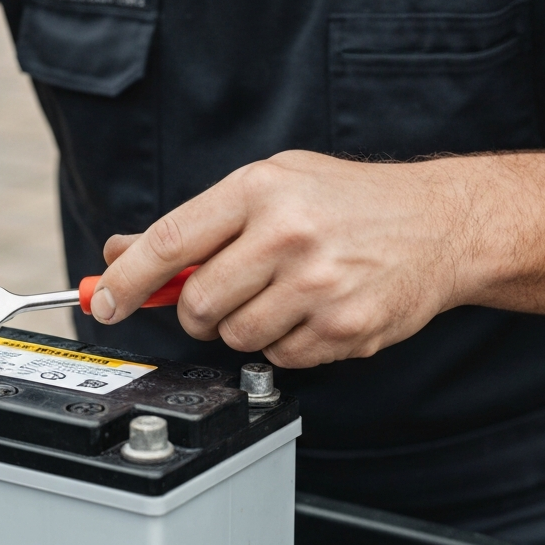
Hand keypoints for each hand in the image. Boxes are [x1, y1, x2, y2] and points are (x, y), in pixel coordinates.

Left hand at [89, 150, 468, 368]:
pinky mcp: (343, 327)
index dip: (126, 280)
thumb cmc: (347, 202)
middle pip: (198, 304)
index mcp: (259, 190)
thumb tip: (121, 252)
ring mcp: (318, 284)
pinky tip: (310, 312)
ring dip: (242, 328)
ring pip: (235, 338)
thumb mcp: (270, 186)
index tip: (104, 303)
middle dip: (196, 312)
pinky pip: (279, 358)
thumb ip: (195, 223)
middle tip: (218, 298)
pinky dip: (283, 344)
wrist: (441, 224)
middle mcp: (287, 234)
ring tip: (278, 296)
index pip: (169, 242)